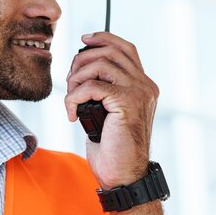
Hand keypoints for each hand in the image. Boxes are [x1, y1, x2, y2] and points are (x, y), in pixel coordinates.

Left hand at [64, 32, 158, 188]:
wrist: (124, 176)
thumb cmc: (113, 148)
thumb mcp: (109, 112)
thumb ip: (104, 89)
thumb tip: (81, 69)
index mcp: (143, 85)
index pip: (125, 48)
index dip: (103, 38)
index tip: (83, 40)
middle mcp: (145, 85)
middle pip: (109, 51)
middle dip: (81, 60)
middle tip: (70, 82)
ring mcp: (139, 93)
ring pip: (99, 64)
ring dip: (76, 79)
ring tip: (71, 99)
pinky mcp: (127, 103)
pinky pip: (92, 86)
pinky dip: (74, 97)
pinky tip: (72, 114)